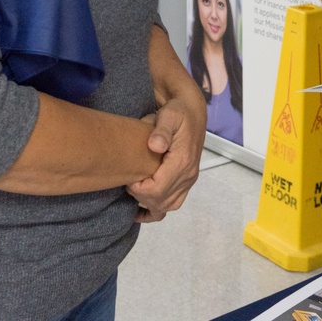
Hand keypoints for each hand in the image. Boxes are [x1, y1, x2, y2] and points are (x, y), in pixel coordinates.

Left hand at [127, 92, 205, 222]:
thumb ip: (161, 130)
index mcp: (182, 161)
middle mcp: (188, 174)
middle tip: (129, 181)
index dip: (138, 190)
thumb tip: (154, 146)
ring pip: (168, 206)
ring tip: (135, 191)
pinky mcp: (187, 181)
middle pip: (161, 201)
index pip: (157, 190)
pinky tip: (142, 210)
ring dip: (149, 204)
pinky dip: (158, 210)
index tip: (128, 178)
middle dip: (140, 197)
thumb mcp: (169, 115)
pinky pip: (174, 203)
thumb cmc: (178, 112)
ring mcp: (189, 180)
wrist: (192, 112)